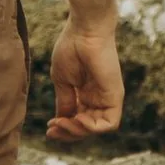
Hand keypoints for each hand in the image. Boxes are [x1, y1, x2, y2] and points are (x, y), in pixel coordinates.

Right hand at [47, 18, 124, 144]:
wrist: (84, 30)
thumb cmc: (71, 48)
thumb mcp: (63, 81)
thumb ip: (65, 102)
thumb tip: (61, 121)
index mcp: (84, 94)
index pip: (77, 120)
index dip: (64, 129)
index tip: (48, 129)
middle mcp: (97, 98)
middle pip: (86, 128)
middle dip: (68, 133)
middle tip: (52, 129)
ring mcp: (107, 98)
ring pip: (96, 129)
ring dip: (78, 131)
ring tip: (62, 122)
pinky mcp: (115, 96)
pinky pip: (110, 124)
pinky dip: (93, 128)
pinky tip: (78, 119)